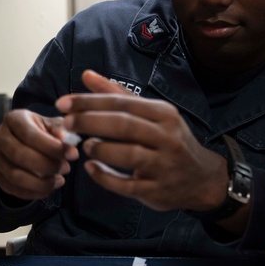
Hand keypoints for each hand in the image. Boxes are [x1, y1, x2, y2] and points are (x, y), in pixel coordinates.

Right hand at [0, 109, 79, 200]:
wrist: (22, 141)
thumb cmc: (41, 131)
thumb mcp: (52, 125)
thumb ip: (61, 131)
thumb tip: (67, 141)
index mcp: (14, 119)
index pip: (30, 135)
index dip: (52, 147)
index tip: (73, 155)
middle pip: (20, 156)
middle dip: (47, 165)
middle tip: (66, 169)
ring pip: (15, 176)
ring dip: (41, 182)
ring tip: (60, 180)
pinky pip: (14, 189)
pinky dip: (34, 193)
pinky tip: (49, 188)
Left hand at [57, 70, 227, 211]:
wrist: (201, 178)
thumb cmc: (168, 140)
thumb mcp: (150, 114)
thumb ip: (116, 95)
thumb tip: (86, 75)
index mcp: (162, 113)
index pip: (121, 103)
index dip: (89, 102)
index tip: (62, 103)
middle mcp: (166, 137)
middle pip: (123, 126)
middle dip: (90, 122)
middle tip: (67, 123)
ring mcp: (163, 165)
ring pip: (128, 155)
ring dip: (100, 150)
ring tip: (84, 146)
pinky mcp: (157, 190)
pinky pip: (127, 186)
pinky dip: (105, 177)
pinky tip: (91, 169)